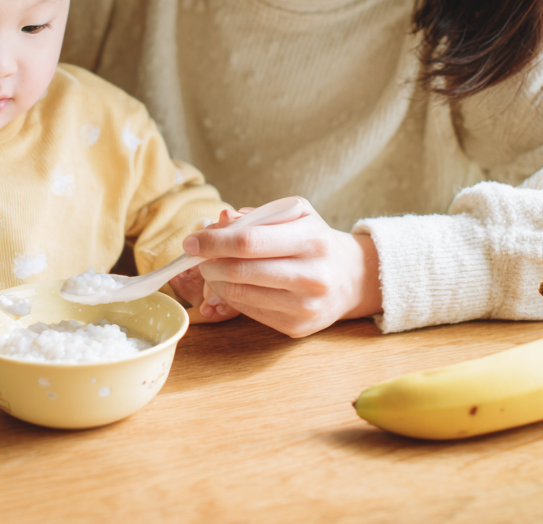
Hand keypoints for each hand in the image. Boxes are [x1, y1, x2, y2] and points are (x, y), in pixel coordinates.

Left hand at [181, 199, 382, 337]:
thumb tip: (219, 223)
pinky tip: (232, 284)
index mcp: (311, 240)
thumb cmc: (315, 240)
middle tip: (198, 256)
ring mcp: (304, 306)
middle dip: (208, 263)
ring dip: (215, 281)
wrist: (351, 278)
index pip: (249, 241)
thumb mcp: (296, 214)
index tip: (191, 241)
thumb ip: (258, 215)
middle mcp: (311, 275)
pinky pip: (249, 311)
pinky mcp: (296, 328)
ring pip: (240, 294)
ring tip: (212, 268)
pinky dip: (231, 297)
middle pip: (240, 271)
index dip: (213, 242)